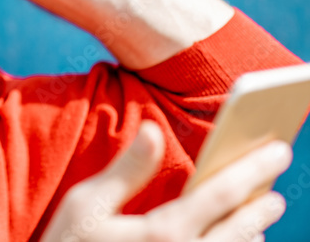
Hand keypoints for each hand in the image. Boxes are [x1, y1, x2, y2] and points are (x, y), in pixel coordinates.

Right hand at [41, 121, 291, 241]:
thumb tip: (154, 130)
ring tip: (258, 221)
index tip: (278, 151)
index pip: (221, 193)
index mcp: (163, 233)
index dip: (253, 169)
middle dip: (261, 207)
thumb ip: (126, 170)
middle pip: (239, 229)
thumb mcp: (85, 204)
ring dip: (250, 236)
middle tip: (277, 192)